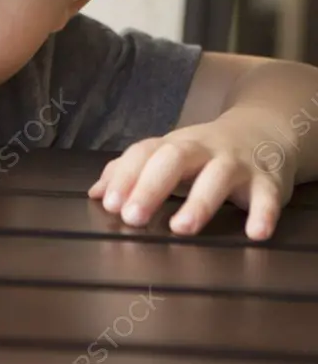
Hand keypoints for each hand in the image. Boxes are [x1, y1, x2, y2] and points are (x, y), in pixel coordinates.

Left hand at [86, 111, 296, 240]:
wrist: (264, 131)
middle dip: (151, 187)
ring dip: (199, 203)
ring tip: (181, 228)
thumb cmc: (202, 153)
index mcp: (172, 145)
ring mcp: (236, 164)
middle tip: (132, 218)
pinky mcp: (268, 181)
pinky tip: (255, 233)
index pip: (143, 154)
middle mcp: (203, 150)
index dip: (124, 177)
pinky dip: (263, 213)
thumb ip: (129, 172)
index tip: (109, 205)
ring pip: (218, 177)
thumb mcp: (165, 155)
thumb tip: (95, 193)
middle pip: (174, 159)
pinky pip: (267, 196)